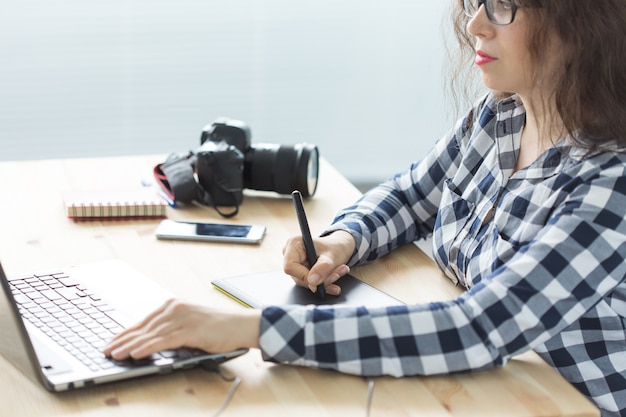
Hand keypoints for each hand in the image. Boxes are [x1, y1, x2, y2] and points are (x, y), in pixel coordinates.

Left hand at [102, 299, 260, 359]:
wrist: (241, 324)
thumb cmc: (218, 326)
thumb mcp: (191, 323)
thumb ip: (171, 329)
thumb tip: (148, 342)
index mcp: (174, 305)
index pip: (143, 321)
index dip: (125, 333)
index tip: (111, 342)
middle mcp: (176, 308)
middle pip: (143, 327)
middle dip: (122, 340)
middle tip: (106, 350)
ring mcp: (183, 319)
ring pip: (150, 335)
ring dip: (130, 346)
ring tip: (116, 354)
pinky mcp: (191, 330)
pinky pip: (164, 341)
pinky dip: (148, 348)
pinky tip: (136, 354)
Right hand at [282, 230, 354, 295]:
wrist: (339, 247)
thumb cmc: (334, 246)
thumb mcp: (332, 255)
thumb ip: (323, 267)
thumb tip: (312, 281)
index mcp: (294, 244)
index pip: (290, 266)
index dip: (303, 276)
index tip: (318, 281)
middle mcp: (291, 254)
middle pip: (299, 276)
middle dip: (320, 280)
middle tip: (336, 275)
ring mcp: (296, 265)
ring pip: (306, 282)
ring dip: (325, 282)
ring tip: (340, 272)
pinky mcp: (302, 273)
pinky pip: (311, 284)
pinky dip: (325, 283)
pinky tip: (335, 277)